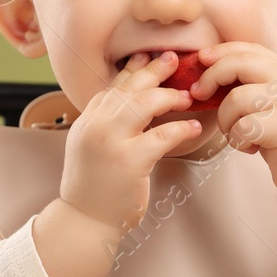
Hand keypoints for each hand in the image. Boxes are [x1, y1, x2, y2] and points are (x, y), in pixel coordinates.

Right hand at [58, 51, 200, 231]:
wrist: (83, 219)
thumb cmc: (94, 187)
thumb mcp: (92, 147)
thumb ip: (106, 124)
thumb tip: (131, 105)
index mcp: (88, 121)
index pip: (113, 86)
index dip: (133, 69)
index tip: (149, 57)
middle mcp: (96, 126)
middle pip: (129, 88)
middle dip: (154, 70)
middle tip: (175, 60)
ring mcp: (111, 142)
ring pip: (144, 104)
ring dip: (169, 96)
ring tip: (188, 97)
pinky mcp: (129, 161)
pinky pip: (161, 136)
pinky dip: (181, 129)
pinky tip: (194, 127)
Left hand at [188, 42, 276, 201]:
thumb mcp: (275, 104)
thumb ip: (254, 86)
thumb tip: (210, 72)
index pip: (249, 49)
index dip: (221, 51)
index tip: (201, 60)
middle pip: (240, 63)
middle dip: (212, 76)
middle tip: (199, 94)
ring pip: (236, 98)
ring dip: (225, 120)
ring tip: (236, 134)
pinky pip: (243, 126)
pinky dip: (237, 140)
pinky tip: (250, 148)